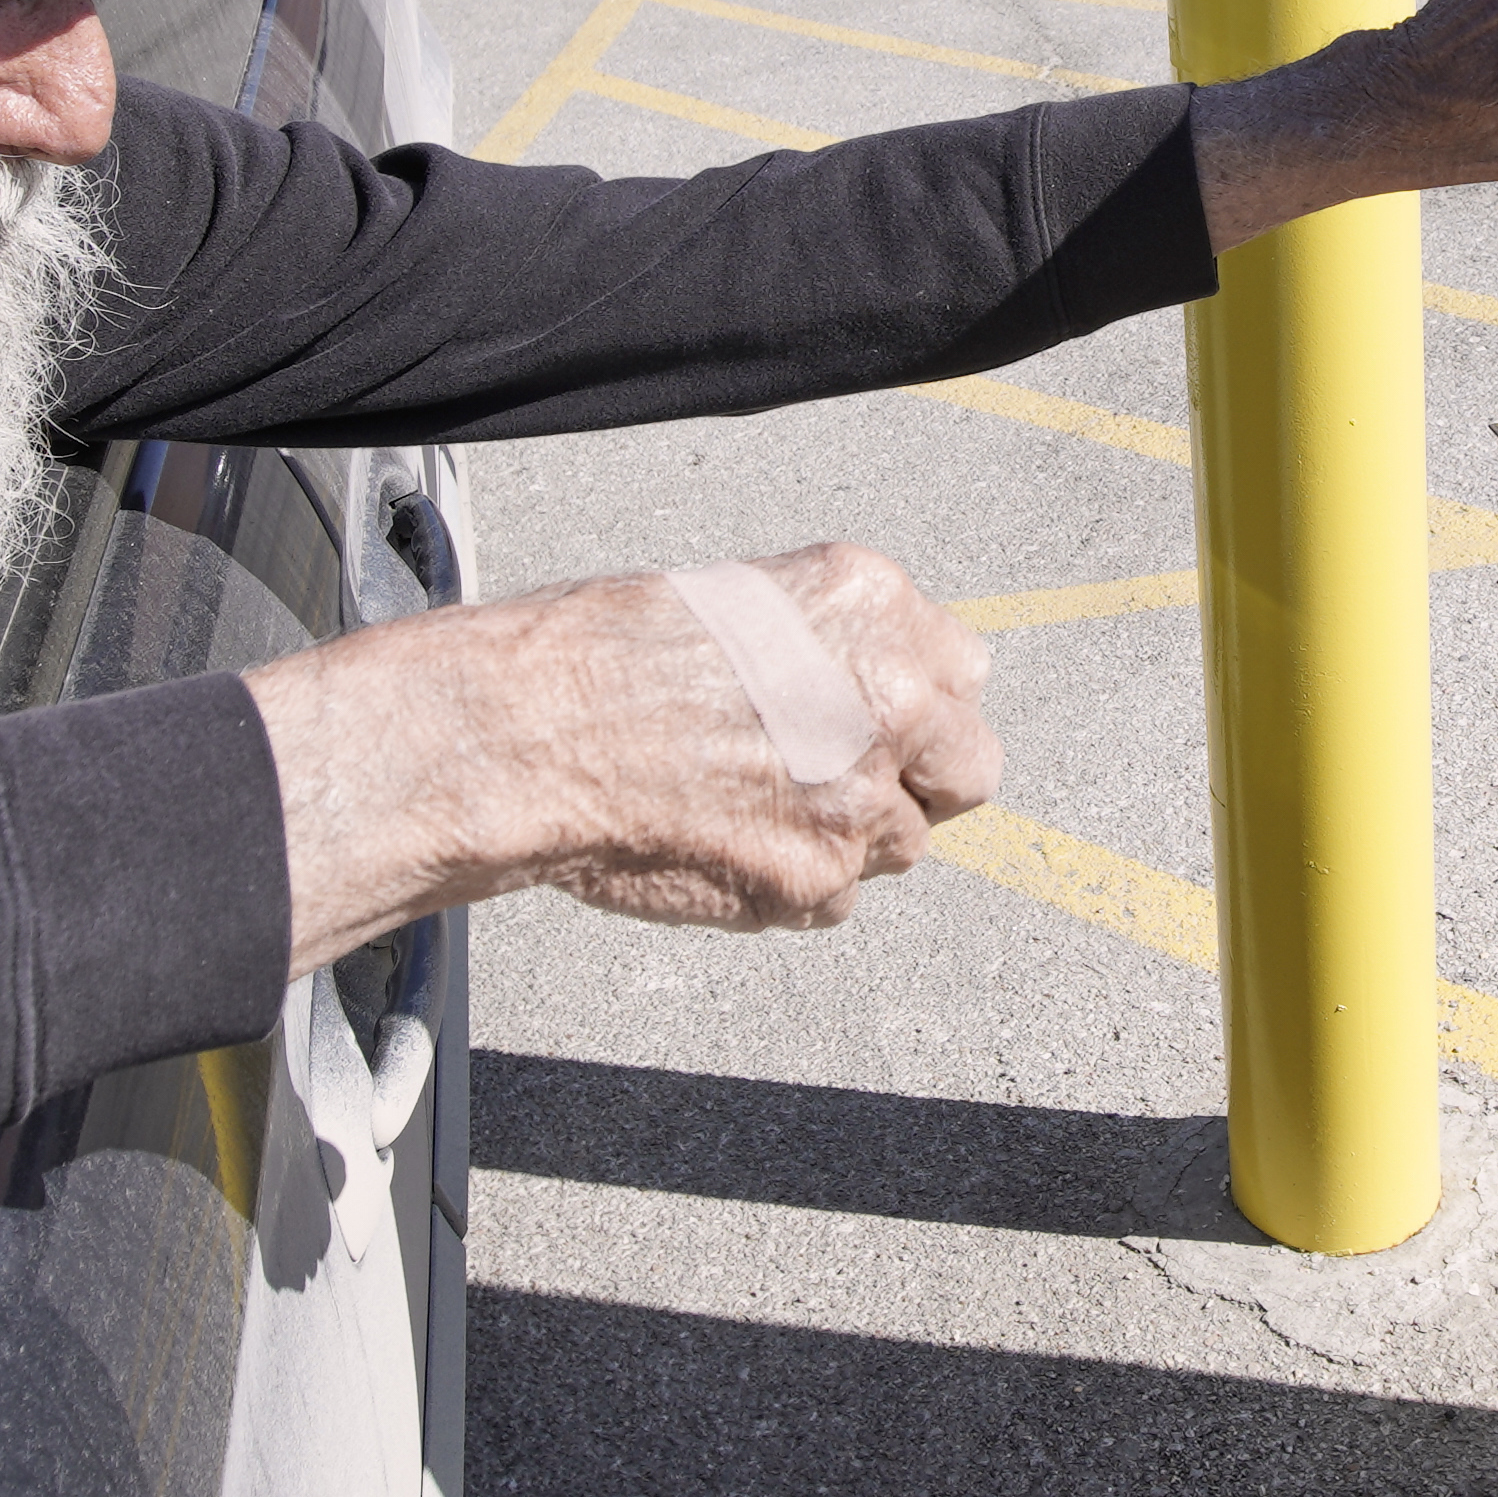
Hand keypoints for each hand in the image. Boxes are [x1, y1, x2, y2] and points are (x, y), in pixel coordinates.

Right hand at [246, 542, 999, 972]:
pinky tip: (723, 840)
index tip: (876, 716)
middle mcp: (886, 698)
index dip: (917, 702)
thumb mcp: (742, 599)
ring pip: (901, 843)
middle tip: (844, 776)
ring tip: (751, 804)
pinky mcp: (813, 882)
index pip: (964, 670)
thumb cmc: (601, 651)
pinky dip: (791, 881)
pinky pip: (836, 897)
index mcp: (871, 603)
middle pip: (971, 769)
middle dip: (921, 779)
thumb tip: (886, 687)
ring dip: (846, 835)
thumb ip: (836, 644)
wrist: (526, 732)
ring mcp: (857, 799)